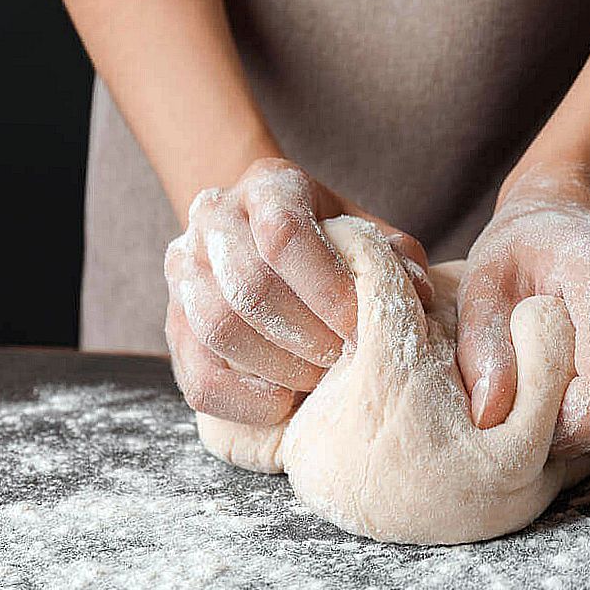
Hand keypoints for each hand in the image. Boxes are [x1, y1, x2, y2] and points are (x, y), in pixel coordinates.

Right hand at [164, 158, 432, 423]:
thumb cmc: (330, 244)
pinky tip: (283, 403)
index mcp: (269, 185)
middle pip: (248, 284)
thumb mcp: (366, 235)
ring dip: (278, 366)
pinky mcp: (174, 325)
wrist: (266, 242)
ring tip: (319, 380)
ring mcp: (184, 269)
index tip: (360, 326)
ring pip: (217, 326)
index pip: (284, 233)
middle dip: (307, 334)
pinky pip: (197, 376)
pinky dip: (243, 400)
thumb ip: (394, 257)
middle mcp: (215, 217)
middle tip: (343, 359)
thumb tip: (416, 293)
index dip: (327, 288)